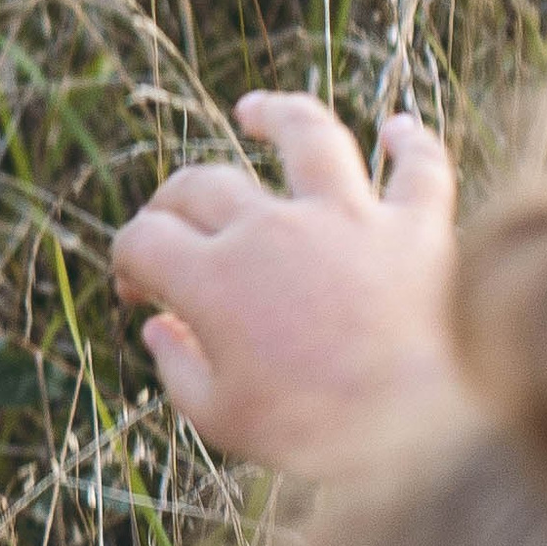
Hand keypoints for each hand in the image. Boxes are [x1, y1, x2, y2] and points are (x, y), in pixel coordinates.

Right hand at [110, 92, 458, 478]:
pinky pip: (418, 168)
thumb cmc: (310, 434)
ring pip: (306, 136)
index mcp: (214, 279)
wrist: (416, 433)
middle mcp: (274, 229)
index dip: (128, 263)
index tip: (139, 293)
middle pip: (203, 184)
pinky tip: (398, 129)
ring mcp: (348, 219)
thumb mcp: (221, 419)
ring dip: (276, 115)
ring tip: (256, 110)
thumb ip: (179, 368)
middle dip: (172, 202)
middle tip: (173, 225)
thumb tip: (159, 330)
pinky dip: (410, 144)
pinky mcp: (416, 228)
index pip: (142, 239)